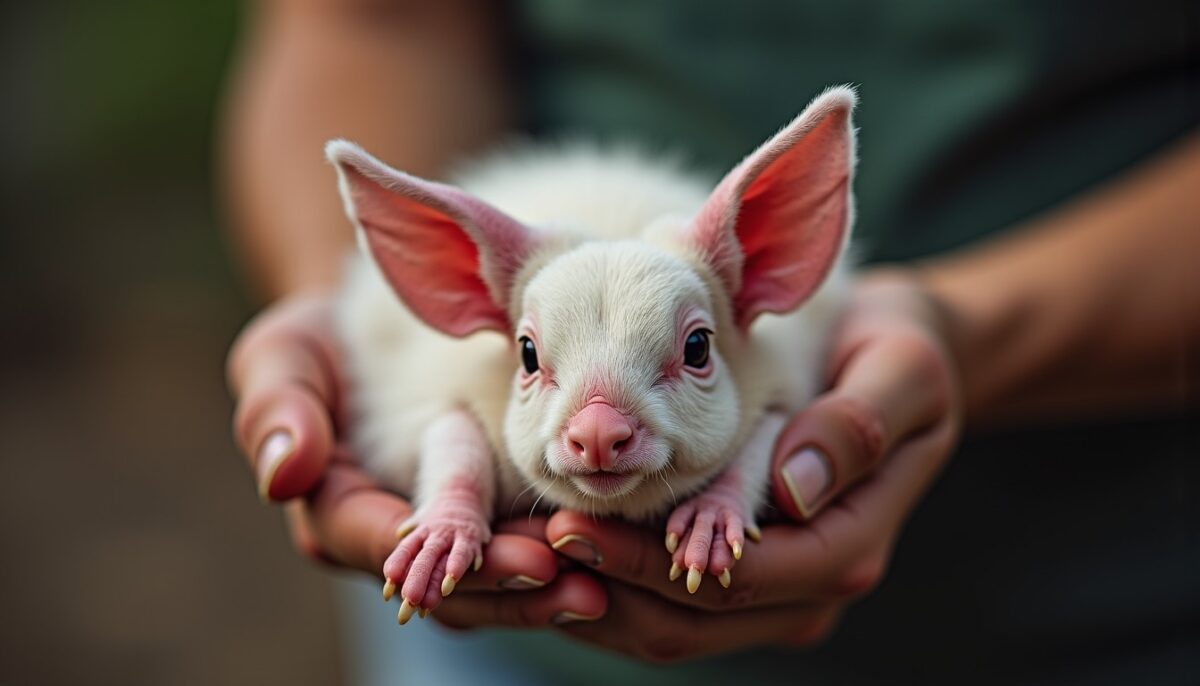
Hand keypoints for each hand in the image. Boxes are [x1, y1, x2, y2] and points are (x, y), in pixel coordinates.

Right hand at [227, 292, 593, 618]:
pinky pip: (522, 560)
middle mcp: (394, 543)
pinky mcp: (484, 527)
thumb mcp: (283, 359)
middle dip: (510, 591)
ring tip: (602, 589)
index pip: (386, 547)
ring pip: (492, 589)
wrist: (362, 338)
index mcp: (338, 513)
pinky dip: (565, 565)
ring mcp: (441, 544)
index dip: (440, 559)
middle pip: (451, 588)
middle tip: (574, 587)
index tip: (504, 556)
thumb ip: (277, 409)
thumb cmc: (317, 347)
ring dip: (545, 593)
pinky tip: (613, 562)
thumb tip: (283, 473)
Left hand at [518, 270, 959, 661]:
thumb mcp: (900, 372)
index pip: (738, 582)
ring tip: (517, 553)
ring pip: (668, 627)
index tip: (571, 526)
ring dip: (592, 597)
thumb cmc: (900, 354)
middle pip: (689, 622)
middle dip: (602, 587)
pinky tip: (553, 548)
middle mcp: (809, 585)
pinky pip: (665, 604)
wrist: (899, 364)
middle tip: (520, 545)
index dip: (648, 563)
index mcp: (847, 547)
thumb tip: (793, 489)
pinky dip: (608, 584)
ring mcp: (776, 590)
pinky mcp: (745, 576)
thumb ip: (855, 428)